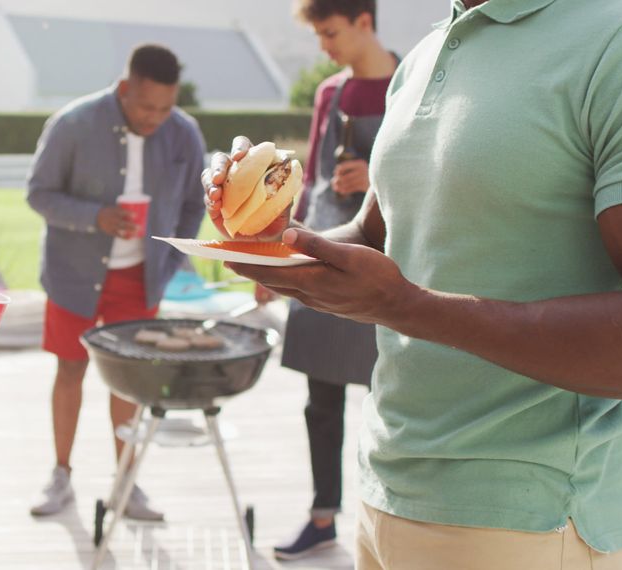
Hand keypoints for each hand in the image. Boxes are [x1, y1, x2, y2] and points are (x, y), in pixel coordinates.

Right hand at [97, 206, 137, 237]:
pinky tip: (130, 238)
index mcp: (113, 212)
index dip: (128, 213)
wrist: (97, 217)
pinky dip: (124, 237)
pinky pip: (118, 235)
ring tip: (136, 232)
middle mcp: (112, 219)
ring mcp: (111, 226)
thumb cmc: (110, 211)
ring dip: (129, 231)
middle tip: (139, 226)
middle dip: (131, 225)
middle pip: (122, 223)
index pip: (121, 212)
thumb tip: (137, 208)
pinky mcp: (110, 231)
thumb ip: (124, 209)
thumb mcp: (114, 208)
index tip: (136, 215)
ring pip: (121, 229)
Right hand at [202, 136, 291, 239]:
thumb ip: (284, 189)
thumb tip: (287, 173)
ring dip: (210, 183)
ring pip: (208, 176)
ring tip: (215, 195)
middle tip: (219, 178)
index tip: (239, 156)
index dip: (239, 147)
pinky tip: (216, 207)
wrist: (266, 236)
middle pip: (220, 159)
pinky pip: (207, 198)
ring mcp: (221, 188)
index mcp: (251, 164)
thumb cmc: (276, 214)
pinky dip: (210, 201)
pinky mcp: (213, 204)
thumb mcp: (284, 203)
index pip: (243, 146)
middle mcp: (233, 172)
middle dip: (218, 166)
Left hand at [225, 228, 419, 325]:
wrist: (397, 306)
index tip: (224, 257)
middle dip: (248, 269)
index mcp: (312, 282)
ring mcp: (316, 300)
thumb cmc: (378, 277)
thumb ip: (318, 246)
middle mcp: (309, 294)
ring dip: (263, 274)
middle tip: (227, 257)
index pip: (269, 272)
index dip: (245, 265)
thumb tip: (286, 233)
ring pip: (282, 285)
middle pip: (270, 280)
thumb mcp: (351, 256)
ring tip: (248, 261)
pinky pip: (295, 288)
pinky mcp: (324, 301)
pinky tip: (281, 270)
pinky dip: (281, 278)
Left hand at [331, 160, 369, 195]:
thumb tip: (334, 181)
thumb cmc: (366, 173)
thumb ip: (347, 171)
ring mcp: (364, 178)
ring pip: (348, 183)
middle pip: (346, 177)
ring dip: (341, 186)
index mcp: (360, 163)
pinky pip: (352, 188)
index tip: (336, 174)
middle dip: (338, 180)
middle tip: (334, 183)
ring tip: (336, 188)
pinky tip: (342, 191)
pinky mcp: (365, 186)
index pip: (344, 166)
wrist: (380, 180)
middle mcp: (362, 170)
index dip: (338, 170)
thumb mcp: (359, 168)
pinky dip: (346, 190)